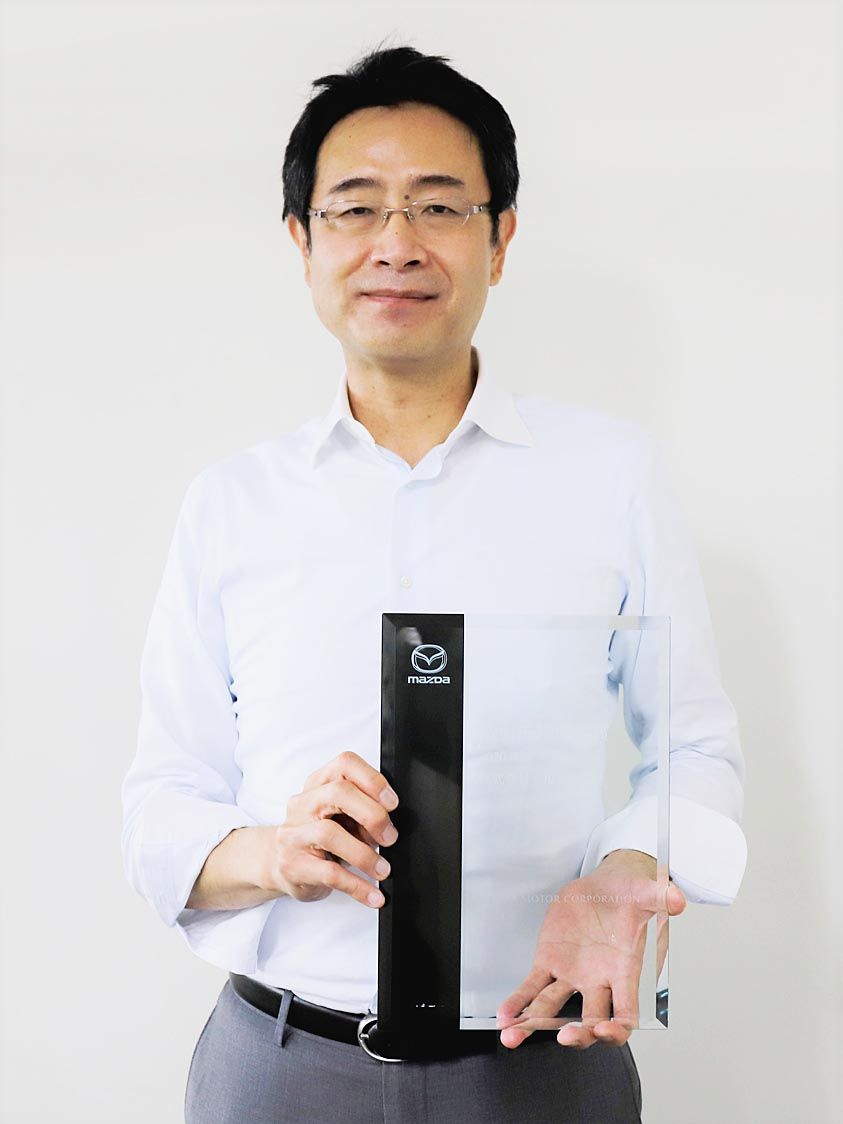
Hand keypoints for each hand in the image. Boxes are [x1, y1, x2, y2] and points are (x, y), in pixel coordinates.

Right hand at [258, 750, 398, 908]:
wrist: (276, 862)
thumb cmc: (317, 836)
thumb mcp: (340, 816)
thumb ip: (361, 812)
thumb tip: (390, 825)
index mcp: (318, 784)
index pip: (344, 764)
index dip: (372, 780)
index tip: (392, 802)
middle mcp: (303, 804)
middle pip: (338, 793)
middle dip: (372, 814)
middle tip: (389, 837)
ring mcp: (293, 834)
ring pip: (329, 833)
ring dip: (365, 854)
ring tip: (383, 869)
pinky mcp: (292, 865)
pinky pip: (329, 874)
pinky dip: (357, 886)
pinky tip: (373, 894)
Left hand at [496, 850, 685, 1049]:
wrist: (604, 888)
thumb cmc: (628, 898)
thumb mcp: (644, 893)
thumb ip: (660, 897)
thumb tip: (677, 899)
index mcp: (624, 973)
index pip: (626, 1014)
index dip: (617, 1028)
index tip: (606, 1030)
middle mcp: (597, 982)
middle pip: (589, 1021)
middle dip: (579, 1034)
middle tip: (565, 1037)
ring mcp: (571, 976)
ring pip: (552, 1009)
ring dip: (533, 1025)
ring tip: (513, 1036)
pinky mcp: (549, 962)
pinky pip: (532, 987)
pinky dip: (518, 1002)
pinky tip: (505, 1015)